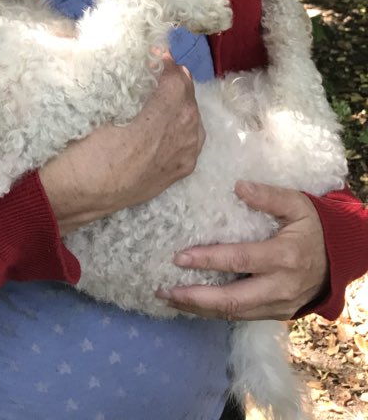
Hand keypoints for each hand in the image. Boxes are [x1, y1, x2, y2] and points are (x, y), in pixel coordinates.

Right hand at [41, 53, 204, 232]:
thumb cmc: (84, 150)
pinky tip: (174, 120)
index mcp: (159, 118)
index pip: (175, 80)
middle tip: (160, 69)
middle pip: (188, 98)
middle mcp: (178, 137)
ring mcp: (182, 157)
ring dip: (184, 102)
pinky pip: (193, 140)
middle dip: (177, 80)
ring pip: (195, 119)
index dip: (166, 63)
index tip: (155, 53)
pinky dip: (187, 124)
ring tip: (168, 92)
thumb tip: (143, 69)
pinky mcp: (179, 172)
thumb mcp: (102, 110)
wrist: (81, 195)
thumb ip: (129, 90)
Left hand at [156, 180, 328, 320]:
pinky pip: (242, 316)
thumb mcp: (297, 204)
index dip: (208, 259)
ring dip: (200, 309)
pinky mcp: (276, 314)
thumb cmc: (313, 228)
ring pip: (235, 313)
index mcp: (284, 256)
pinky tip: (193, 304)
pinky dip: (215, 312)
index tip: (179, 257)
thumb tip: (239, 187)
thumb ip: (269, 196)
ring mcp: (279, 305)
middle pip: (233, 299)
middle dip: (196, 297)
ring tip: (170, 298)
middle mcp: (280, 286)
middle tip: (164, 289)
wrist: (338, 260)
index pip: (239, 260)